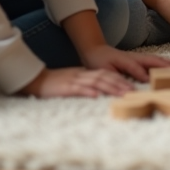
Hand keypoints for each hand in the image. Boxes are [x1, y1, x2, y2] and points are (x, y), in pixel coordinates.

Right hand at [19, 66, 137, 97]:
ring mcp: (74, 80)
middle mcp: (82, 75)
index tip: (132, 87)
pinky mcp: (65, 87)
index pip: (107, 75)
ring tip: (122, 93)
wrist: (36, 80)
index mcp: (85, 74)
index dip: (120, 80)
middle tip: (133, 91)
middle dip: (120, 84)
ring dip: (110, 87)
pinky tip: (97, 95)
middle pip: (105, 77)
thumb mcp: (74, 82)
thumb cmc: (55, 84)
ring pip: (96, 82)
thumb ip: (87, 85)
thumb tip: (101, 92)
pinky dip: (88, 91)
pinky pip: (78, 88)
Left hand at [79, 43, 169, 81]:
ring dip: (169, 62)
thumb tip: (129, 87)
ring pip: (155, 59)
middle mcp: (134, 56)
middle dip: (166, 64)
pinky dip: (164, 62)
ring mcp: (138, 56)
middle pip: (152, 60)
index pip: (136, 67)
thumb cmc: (98, 61)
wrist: (95, 50)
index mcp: (125, 60)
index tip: (151, 82)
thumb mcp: (103, 70)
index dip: (142, 74)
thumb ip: (115, 77)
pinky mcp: (139, 58)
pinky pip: (153, 60)